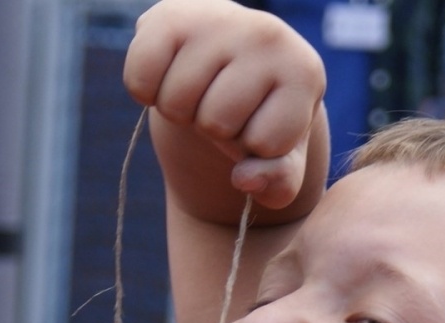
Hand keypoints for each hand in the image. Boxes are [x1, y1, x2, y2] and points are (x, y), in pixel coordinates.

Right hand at [124, 0, 325, 208]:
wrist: (228, 58)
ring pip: (177, 103)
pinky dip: (144, 91)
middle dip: (213, 128)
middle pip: (215, 123)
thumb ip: (278, 182)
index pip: (264, 144)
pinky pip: (140, 80)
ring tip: (200, 87)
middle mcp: (268, 36)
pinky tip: (169, 73)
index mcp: (305, 73)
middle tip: (221, 101)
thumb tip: (244, 179)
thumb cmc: (258, 112)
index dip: (254, 146)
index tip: (259, 120)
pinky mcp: (171, 14)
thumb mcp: (280, 155)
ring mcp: (220, 19)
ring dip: (180, 109)